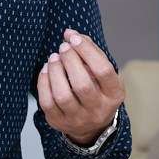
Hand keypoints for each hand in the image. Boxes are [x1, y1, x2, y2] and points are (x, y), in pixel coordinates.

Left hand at [36, 28, 125, 145]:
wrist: (91, 124)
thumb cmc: (96, 88)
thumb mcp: (101, 70)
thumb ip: (89, 49)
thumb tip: (70, 33)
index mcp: (114, 94)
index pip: (103, 71)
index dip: (87, 51)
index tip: (74, 38)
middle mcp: (98, 110)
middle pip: (82, 84)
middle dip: (70, 60)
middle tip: (63, 47)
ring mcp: (78, 119)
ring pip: (63, 95)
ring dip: (55, 71)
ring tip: (53, 57)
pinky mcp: (59, 122)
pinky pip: (47, 102)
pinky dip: (43, 82)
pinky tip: (46, 70)